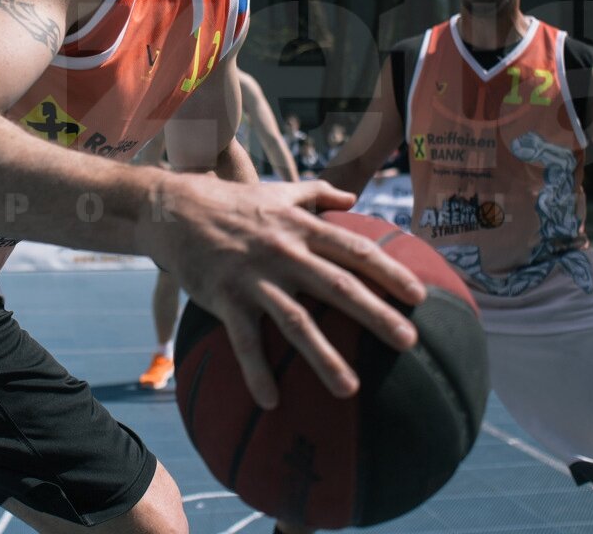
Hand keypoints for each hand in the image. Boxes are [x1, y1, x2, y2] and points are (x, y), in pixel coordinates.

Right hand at [144, 174, 426, 408]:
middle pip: (337, 285)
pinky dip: (256, 371)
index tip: (419, 296)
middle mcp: (284, 252)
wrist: (173, 209)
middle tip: (409, 342)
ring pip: (296, 320)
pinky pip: (244, 341)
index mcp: (301, 228)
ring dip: (324, 357)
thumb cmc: (230, 202)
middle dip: (375, 314)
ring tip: (350, 389)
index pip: (354, 250)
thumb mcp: (277, 191)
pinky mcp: (225, 298)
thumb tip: (352, 198)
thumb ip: (317, 193)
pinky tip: (271, 401)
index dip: (389, 271)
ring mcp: (254, 277)